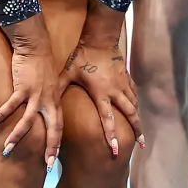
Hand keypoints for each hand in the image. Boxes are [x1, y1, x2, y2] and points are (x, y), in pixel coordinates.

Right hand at [0, 37, 62, 169]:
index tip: (52, 160)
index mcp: (55, 101)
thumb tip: (47, 108)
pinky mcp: (23, 87)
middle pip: (52, 129)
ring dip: (17, 136)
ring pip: (28, 121)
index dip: (56, 143)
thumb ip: (50, 97)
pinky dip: (2, 114)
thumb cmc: (41, 64)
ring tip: (7, 150)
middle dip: (50, 148)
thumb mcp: (52, 83)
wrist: (35, 45)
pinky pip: (12, 104)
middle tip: (47, 166)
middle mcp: (48, 101)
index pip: (59, 127)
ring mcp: (36, 94)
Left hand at [62, 41, 142, 155]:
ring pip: (134, 105)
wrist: (100, 38)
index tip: (115, 149)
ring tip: (141, 132)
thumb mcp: (68, 73)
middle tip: (141, 145)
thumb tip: (46, 102)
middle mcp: (115, 91)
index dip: (111, 135)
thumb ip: (59, 88)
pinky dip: (136, 102)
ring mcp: (123, 84)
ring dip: (138, 119)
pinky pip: (134, 93)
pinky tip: (137, 109)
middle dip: (136, 130)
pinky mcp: (126, 77)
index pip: (107, 118)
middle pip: (130, 114)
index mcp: (101, 93)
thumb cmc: (82, 56)